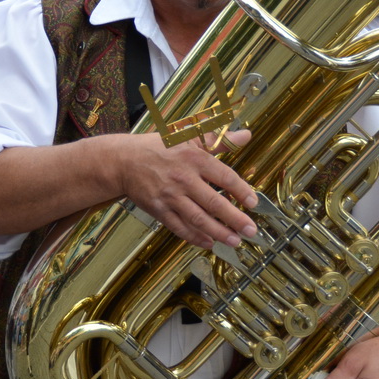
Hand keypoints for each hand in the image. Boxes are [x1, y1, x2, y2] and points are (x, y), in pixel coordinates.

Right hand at [114, 129, 258, 249]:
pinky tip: (209, 243)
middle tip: (250, 230)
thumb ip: (220, 140)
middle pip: (214, 203)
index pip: (225, 177)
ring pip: (198, 219)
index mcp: (194, 159)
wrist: (124, 160)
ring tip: (235, 241)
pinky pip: (180, 227)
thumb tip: (246, 135)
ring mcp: (171, 196)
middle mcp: (184, 179)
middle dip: (235, 219)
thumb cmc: (160, 147)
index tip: (253, 203)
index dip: (242, 191)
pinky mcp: (159, 210)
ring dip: (219, 232)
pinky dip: (195, 237)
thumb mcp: (190, 137)